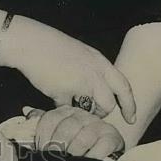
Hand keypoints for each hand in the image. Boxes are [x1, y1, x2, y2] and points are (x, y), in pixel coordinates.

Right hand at [0, 16, 136, 123]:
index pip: (124, 86)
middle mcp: (94, 73)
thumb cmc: (51, 46)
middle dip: (103, 112)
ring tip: (74, 108)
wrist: (29, 42)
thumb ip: (91, 70)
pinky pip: (67, 108)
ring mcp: (79, 83)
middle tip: (95, 114)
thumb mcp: (79, 53)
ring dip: (85, 113)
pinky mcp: (62, 92)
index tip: (131, 118)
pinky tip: (53, 97)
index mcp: (100, 62)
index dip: (129, 104)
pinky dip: (61, 107)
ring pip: (92, 109)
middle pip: (109, 103)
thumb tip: (95, 89)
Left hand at [32, 106, 125, 159]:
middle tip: (54, 159)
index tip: (40, 150)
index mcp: (66, 112)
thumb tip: (26, 110)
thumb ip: (43, 123)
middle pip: (66, 128)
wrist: (107, 150)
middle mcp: (82, 115)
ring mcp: (98, 124)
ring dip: (74, 153)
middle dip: (58, 146)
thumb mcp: (59, 131)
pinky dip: (92, 157)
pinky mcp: (112, 136)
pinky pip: (101, 146)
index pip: (50, 119)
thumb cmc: (77, 143)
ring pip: (82, 138)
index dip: (43, 136)